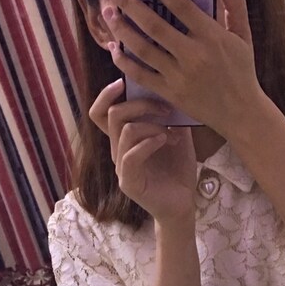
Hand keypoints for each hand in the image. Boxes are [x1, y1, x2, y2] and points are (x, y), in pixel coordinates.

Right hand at [89, 80, 197, 226]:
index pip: (101, 112)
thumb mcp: (176, 135)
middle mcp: (118, 151)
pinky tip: (166, 141)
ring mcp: (122, 167)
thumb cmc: (177, 170)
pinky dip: (149, 143)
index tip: (123, 82)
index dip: (106, 95)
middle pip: (112, 114)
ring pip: (124, 131)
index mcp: (124, 138)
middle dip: (140, 104)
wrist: (183, 204)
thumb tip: (169, 89)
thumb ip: (168, 115)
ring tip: (172, 133)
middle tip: (165, 109)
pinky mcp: (129, 182)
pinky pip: (131, 156)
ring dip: (152, 125)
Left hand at [101, 0, 262, 138]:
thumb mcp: (244, 36)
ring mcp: (179, 75)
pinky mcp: (170, 93)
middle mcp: (193, 55)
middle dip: (129, 3)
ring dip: (122, 29)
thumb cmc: (241, 71)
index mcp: (211, 36)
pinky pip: (141, 75)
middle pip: (154, 25)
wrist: (241, 113)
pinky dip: (125, 61)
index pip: (179, 4)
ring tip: (108, 12)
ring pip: (143, 49)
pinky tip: (114, 48)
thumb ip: (235, 4)